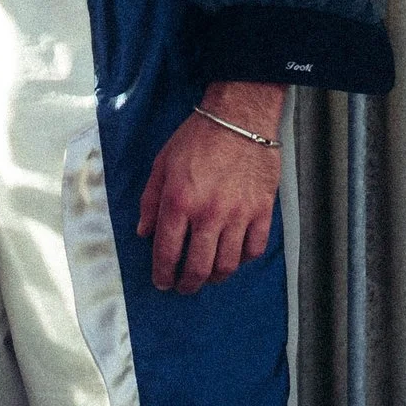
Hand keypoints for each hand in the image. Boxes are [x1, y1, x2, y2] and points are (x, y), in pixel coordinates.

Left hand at [138, 85, 285, 291]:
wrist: (239, 117)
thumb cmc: (198, 137)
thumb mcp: (162, 164)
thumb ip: (150, 201)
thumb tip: (144, 233)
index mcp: (179, 202)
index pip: (168, 252)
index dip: (163, 274)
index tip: (162, 282)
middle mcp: (208, 214)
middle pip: (198, 267)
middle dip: (188, 284)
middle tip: (184, 287)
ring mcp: (238, 215)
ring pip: (227, 265)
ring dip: (215, 278)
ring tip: (209, 278)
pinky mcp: (262, 211)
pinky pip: (254, 249)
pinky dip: (243, 260)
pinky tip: (235, 258)